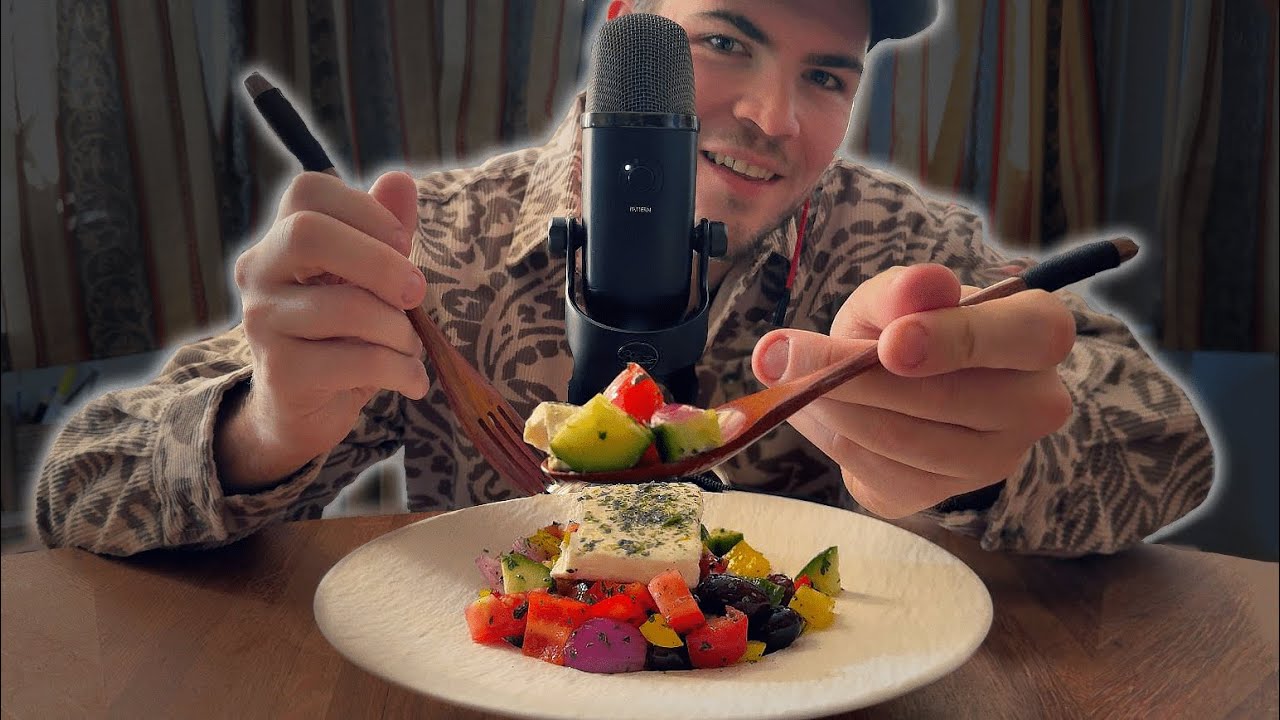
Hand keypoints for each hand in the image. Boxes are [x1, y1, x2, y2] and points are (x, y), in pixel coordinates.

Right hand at [216, 171, 428, 491]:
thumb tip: (401, 180)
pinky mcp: (281, 372)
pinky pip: (356, 360)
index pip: (308, 190)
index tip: (402, 243)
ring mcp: (262, 323)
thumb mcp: (367, 280)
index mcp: (280, 239)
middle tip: (417, 293)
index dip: (365, 209)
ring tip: (410, 347)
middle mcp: (259, 273)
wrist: (303, 411)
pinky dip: (401, 369)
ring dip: (399, 330)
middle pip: (308, 233)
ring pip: (345, 307)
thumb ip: (384, 231)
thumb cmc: (341, 335)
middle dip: (380, 262)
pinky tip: (412, 379)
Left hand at [750, 264, 1075, 517]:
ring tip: (790, 377)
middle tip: (786, 355)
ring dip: (833, 408)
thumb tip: (918, 286)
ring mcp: (995, 459)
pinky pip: (879, 473)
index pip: (1026, 336)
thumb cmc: (905, 325)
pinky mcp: (944, 494)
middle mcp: (1034, 404)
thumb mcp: (895, 296)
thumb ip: (901, 290)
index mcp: (1040, 333)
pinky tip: (817, 410)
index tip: (890, 344)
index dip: (956, 341)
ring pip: (904, 441)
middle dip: (856, 378)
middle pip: (947, 399)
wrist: (896, 383)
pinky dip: (833, 439)